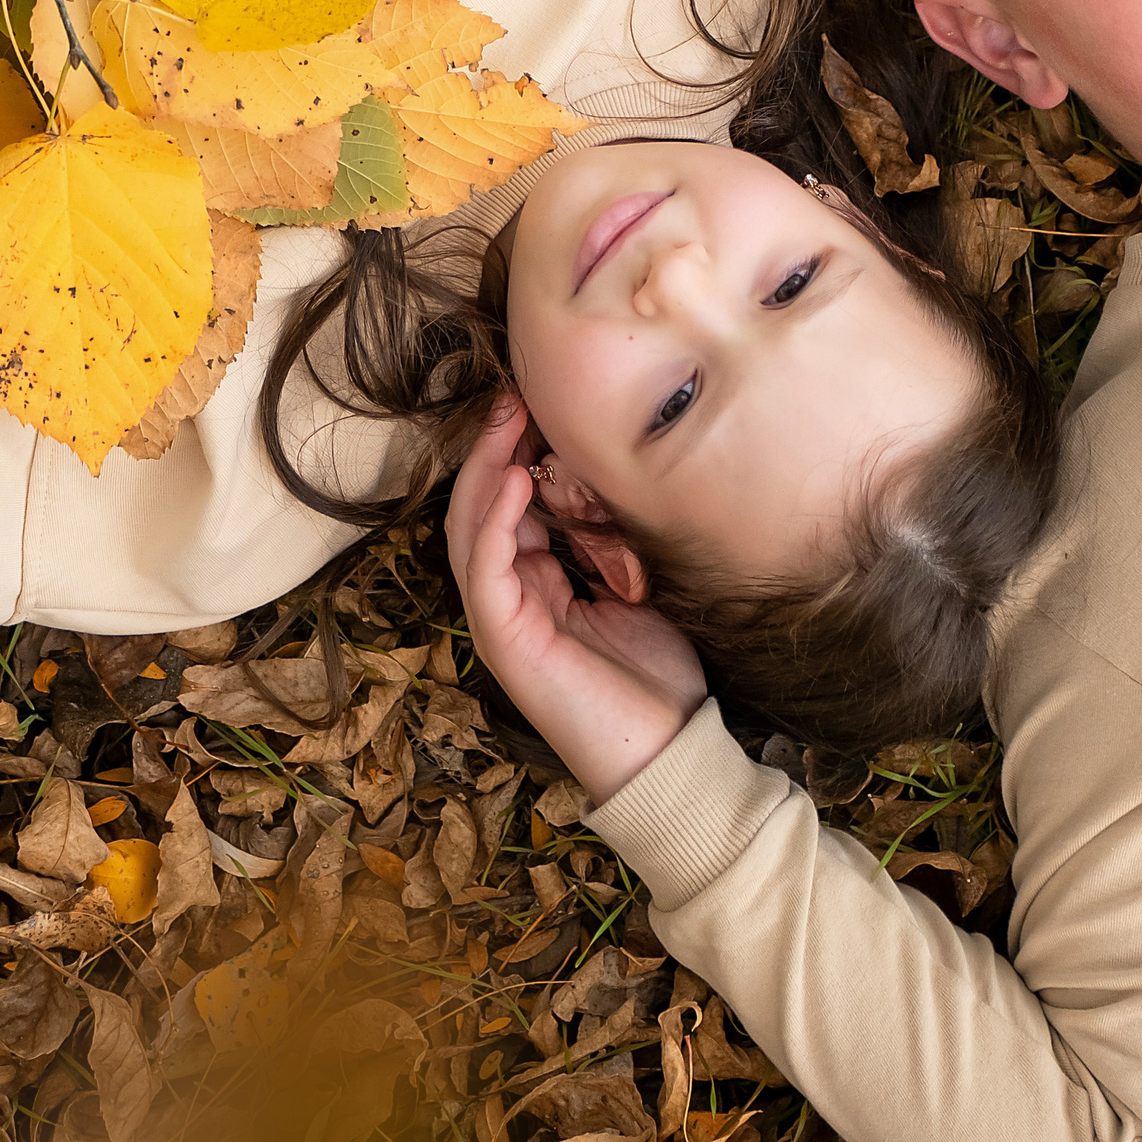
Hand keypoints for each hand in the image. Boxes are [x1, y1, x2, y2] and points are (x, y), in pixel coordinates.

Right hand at [446, 396, 706, 804]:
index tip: (538, 398)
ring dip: (486, 469)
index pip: (509, 505)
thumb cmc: (657, 674)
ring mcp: (503, 619)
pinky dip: (495, 521)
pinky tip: (514, 480)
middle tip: (515, 392)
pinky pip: (486, 569)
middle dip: (494, 446)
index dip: (516, 450)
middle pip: (482, 507)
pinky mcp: (507, 640)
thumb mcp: (637, 585)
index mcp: (538, 583)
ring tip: (508, 419)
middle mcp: (511, 596)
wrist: (668, 749)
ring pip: (473, 529)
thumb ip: (611, 538)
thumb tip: (610, 479)